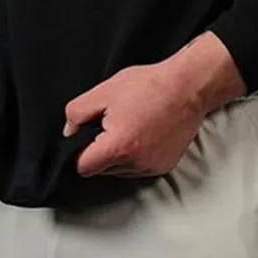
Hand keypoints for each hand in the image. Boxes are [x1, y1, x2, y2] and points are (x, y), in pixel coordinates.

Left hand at [64, 59, 209, 178]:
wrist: (188, 86)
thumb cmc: (149, 85)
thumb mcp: (104, 91)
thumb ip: (77, 113)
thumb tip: (69, 132)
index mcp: (118, 146)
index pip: (84, 167)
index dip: (80, 152)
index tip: (87, 138)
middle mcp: (136, 163)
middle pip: (102, 171)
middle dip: (101, 152)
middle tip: (111, 125)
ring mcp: (152, 167)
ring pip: (121, 172)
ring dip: (119, 156)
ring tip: (130, 127)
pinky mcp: (165, 166)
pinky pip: (139, 168)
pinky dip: (137, 156)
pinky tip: (143, 133)